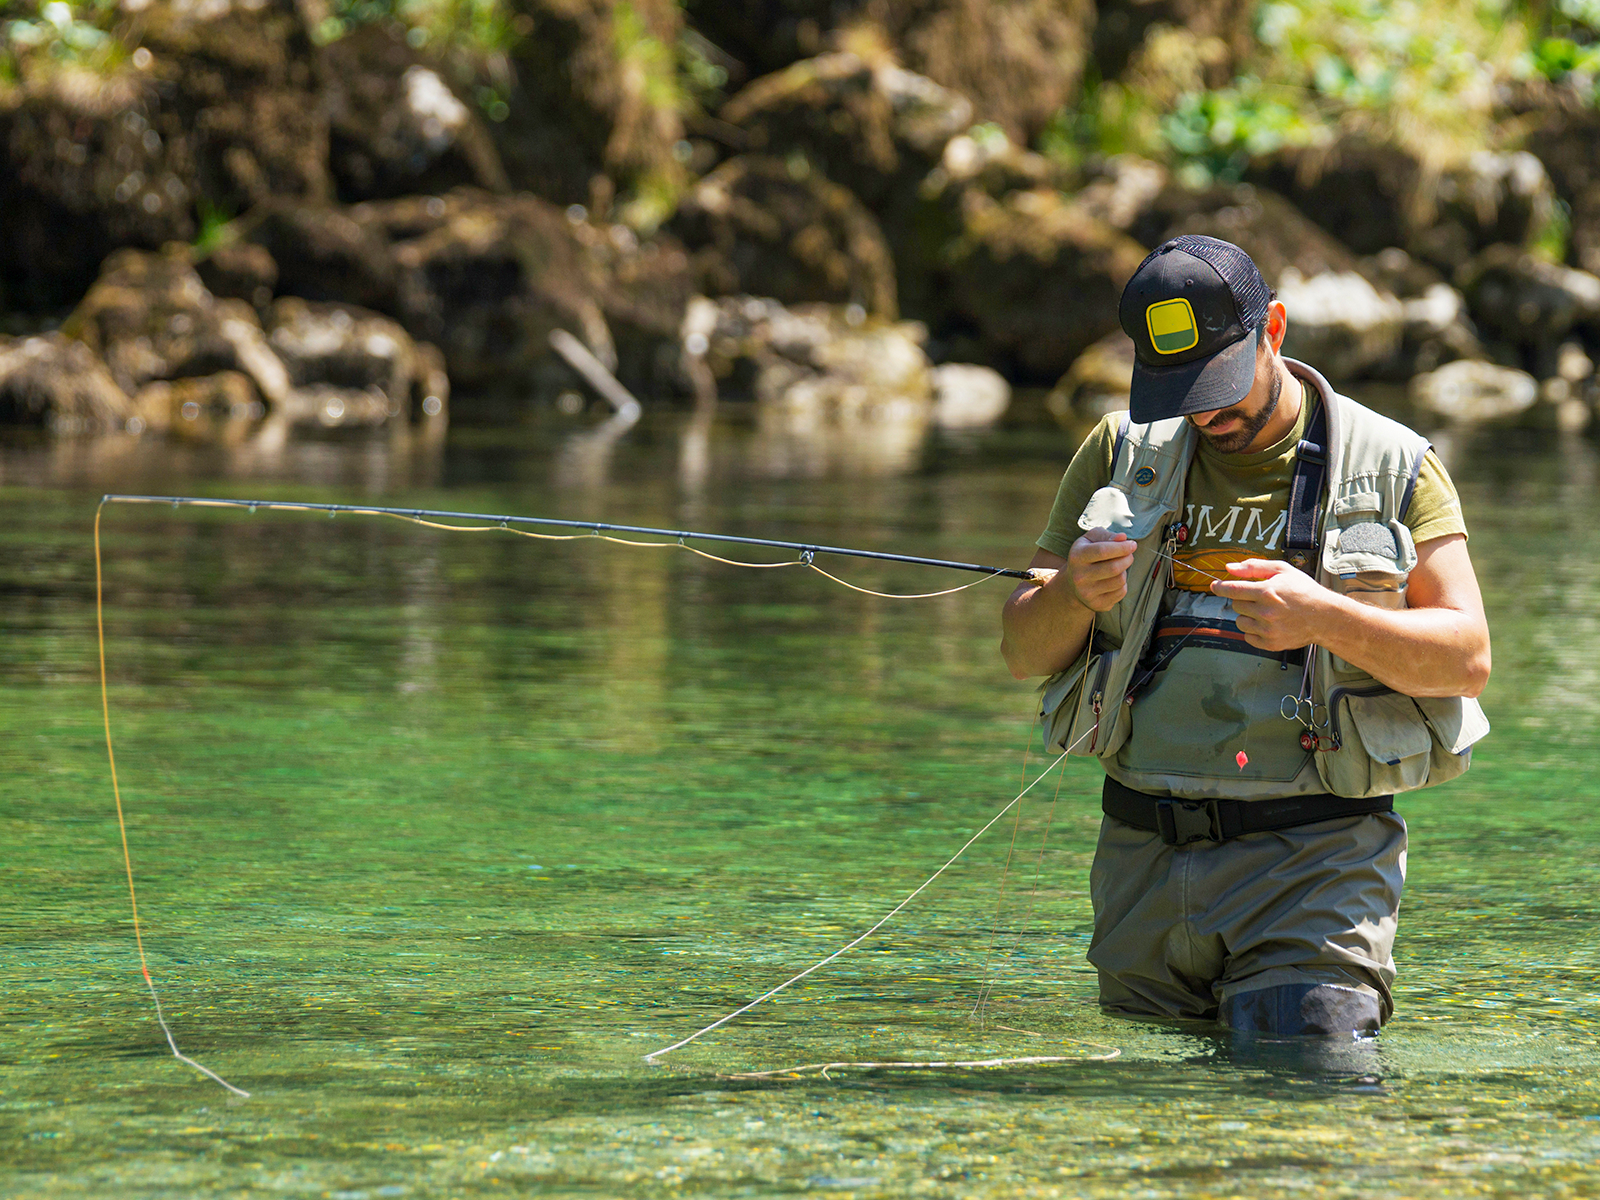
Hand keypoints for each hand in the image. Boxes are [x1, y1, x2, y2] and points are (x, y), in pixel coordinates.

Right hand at [1066, 528, 1137, 612]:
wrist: (1073, 584)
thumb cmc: (1086, 555)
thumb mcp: (1091, 540)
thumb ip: (1107, 536)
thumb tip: (1123, 537)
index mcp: (1077, 557)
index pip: (1103, 551)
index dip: (1122, 547)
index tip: (1133, 545)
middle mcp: (1079, 577)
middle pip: (1114, 568)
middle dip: (1128, 559)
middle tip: (1129, 555)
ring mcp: (1087, 593)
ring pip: (1120, 580)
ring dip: (1124, 571)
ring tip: (1118, 568)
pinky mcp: (1096, 605)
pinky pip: (1121, 593)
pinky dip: (1122, 584)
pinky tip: (1114, 580)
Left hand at [1211, 558, 1333, 650]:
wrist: (1325, 616)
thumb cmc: (1304, 591)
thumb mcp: (1282, 570)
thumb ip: (1254, 567)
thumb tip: (1229, 568)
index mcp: (1267, 592)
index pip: (1232, 590)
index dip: (1220, 587)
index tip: (1215, 586)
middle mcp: (1265, 612)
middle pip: (1236, 605)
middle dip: (1244, 599)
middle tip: (1260, 598)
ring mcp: (1268, 630)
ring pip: (1239, 622)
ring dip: (1248, 615)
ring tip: (1266, 611)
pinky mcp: (1270, 644)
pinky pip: (1248, 637)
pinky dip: (1254, 630)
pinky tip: (1268, 624)